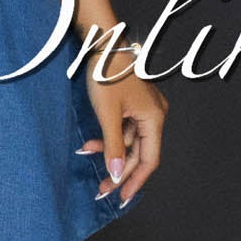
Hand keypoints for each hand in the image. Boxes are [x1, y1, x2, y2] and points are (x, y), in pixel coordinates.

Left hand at [80, 54, 167, 205]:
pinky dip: (108, 137)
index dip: (136, 180)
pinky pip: (123, 128)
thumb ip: (113, 146)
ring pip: (128, 141)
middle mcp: (154, 115)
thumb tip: (116, 174)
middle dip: (118, 169)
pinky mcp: (132, 104)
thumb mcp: (108, 114)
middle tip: (101, 188)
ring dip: (109, 151)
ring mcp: (143, 109)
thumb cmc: (107, 74)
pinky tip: (90, 143)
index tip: (122, 197)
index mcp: (154, 118)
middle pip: (138, 152)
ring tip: (86, 153)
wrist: (102, 44)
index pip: (149, 159)